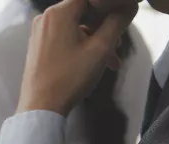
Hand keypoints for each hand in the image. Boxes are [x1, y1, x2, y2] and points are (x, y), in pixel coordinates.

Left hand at [16, 0, 137, 115]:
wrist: (41, 108)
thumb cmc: (71, 77)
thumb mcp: (100, 49)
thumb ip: (117, 23)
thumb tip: (130, 6)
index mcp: (59, 12)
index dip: (109, 5)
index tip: (121, 19)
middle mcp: (45, 17)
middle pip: (83, 11)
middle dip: (104, 27)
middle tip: (119, 44)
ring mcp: (39, 33)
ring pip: (76, 28)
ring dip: (96, 41)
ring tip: (112, 61)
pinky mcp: (38, 47)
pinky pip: (65, 38)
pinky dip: (81, 47)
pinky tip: (95, 64)